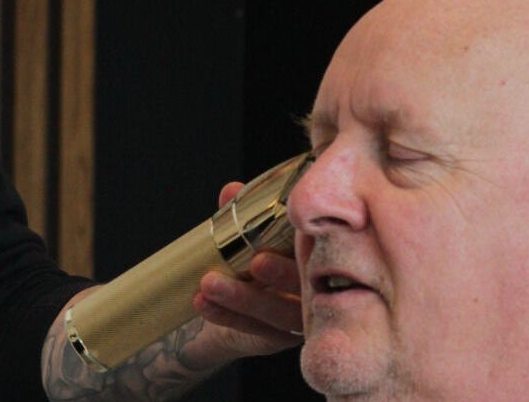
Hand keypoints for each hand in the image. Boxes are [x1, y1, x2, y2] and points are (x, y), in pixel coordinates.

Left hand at [191, 181, 303, 357]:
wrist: (231, 307)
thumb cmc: (250, 258)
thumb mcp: (247, 234)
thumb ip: (243, 214)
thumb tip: (230, 191)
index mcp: (320, 258)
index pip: (325, 252)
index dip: (310, 244)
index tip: (294, 230)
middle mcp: (320, 290)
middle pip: (310, 286)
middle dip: (282, 274)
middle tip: (256, 263)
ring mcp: (303, 318)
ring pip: (280, 313)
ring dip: (244, 298)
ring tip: (210, 283)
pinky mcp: (279, 338)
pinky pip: (255, 330)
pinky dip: (226, 316)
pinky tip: (203, 303)